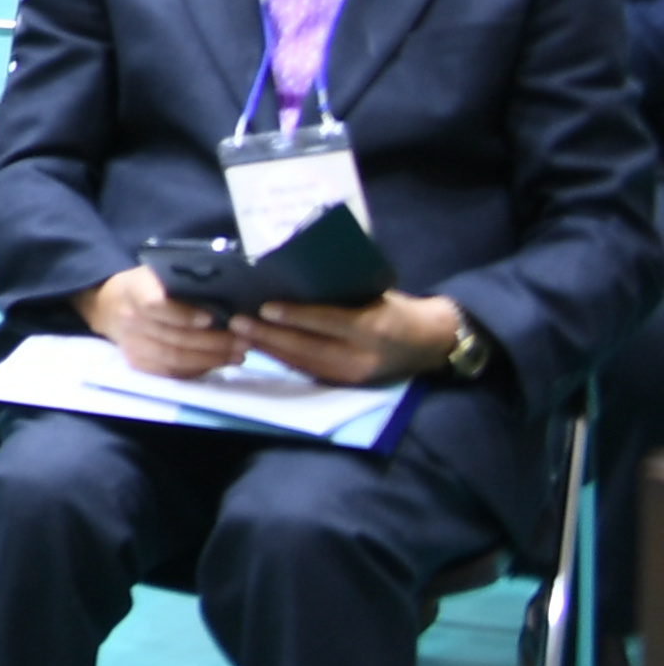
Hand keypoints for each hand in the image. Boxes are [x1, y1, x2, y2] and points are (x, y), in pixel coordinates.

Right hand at [79, 263, 247, 381]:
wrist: (107, 304)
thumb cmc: (145, 284)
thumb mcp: (156, 272)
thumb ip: (182, 280)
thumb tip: (227, 292)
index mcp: (134, 289)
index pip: (155, 305)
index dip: (184, 315)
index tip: (211, 318)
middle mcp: (129, 319)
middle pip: (172, 337)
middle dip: (213, 342)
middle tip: (243, 341)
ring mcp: (130, 343)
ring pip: (174, 358)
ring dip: (210, 359)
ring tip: (237, 355)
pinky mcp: (136, 362)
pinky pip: (169, 372)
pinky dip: (197, 369)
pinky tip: (218, 363)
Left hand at [241, 287, 467, 390]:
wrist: (429, 342)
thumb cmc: (395, 308)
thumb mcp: (374, 294)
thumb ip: (339, 294)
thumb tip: (291, 281)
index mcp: (375, 327)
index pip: (329, 322)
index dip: (296, 316)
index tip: (264, 308)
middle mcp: (363, 356)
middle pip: (309, 348)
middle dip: (269, 337)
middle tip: (236, 323)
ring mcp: (354, 374)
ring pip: (304, 363)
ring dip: (269, 350)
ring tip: (239, 335)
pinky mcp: (347, 384)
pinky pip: (309, 372)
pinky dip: (283, 359)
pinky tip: (261, 348)